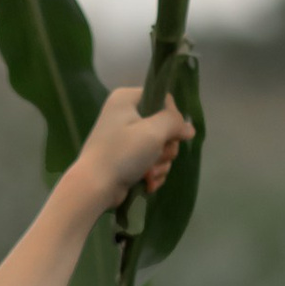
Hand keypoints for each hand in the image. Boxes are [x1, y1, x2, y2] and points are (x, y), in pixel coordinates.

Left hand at [66, 84, 188, 223]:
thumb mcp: (153, 132)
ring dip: (160, 163)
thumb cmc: (123, 153)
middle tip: (156, 157)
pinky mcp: (127, 158)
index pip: (163, 99)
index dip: (171, 118)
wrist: (95, 186)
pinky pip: (151, 161)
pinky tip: (147, 182)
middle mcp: (126, 114)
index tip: (170, 133)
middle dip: (165, 147)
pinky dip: (153, 173)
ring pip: (160, 147)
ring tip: (148, 174)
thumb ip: (175, 123)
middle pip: (164, 126)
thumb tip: (189, 128)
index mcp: (127, 99)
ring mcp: (126, 138)